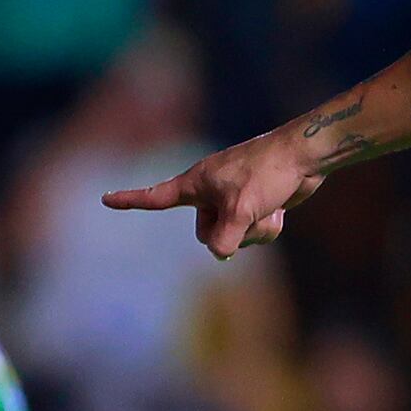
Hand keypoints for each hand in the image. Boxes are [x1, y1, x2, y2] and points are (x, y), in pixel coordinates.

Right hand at [101, 131, 324, 257]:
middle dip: (230, 234)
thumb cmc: (268, 173)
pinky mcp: (253, 205)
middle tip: (247, 214)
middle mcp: (210, 192)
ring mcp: (232, 199)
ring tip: (269, 208)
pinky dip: (268, 225)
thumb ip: (224, 239)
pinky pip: (254, 231)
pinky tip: (280, 209)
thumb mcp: (241, 210)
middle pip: (206, 235)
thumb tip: (220, 254)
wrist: (305, 155)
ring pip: (235, 237)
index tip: (104, 198)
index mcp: (196, 184)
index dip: (130, 200)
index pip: (155, 197)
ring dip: (255, 231)